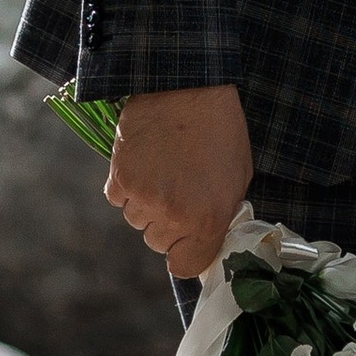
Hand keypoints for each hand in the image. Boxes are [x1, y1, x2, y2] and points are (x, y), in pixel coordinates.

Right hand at [107, 85, 251, 282]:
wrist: (188, 89)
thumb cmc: (220, 131)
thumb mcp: (237, 178)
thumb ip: (219, 216)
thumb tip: (205, 241)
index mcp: (207, 219)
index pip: (184, 266)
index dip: (186, 254)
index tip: (188, 241)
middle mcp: (173, 215)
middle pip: (158, 243)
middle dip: (168, 223)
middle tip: (180, 189)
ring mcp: (143, 198)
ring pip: (136, 221)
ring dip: (146, 204)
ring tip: (164, 169)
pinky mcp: (120, 178)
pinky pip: (118, 199)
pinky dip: (127, 186)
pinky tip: (146, 161)